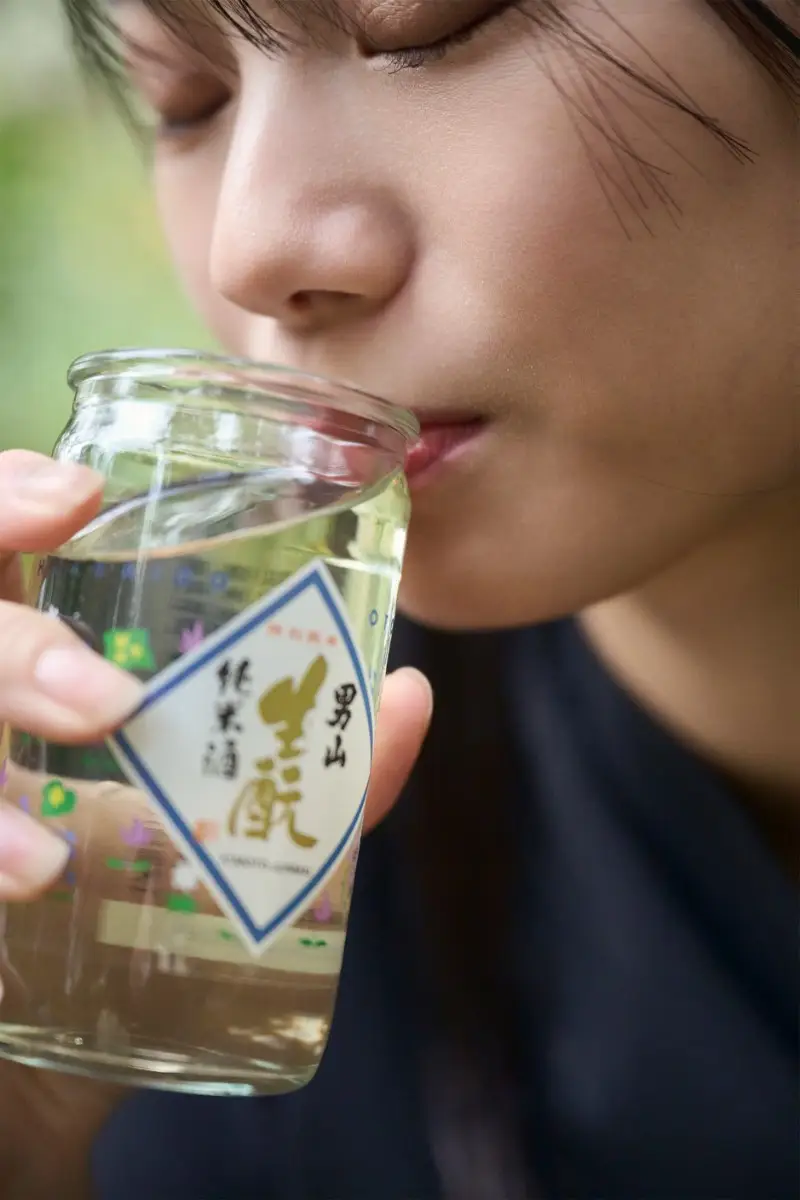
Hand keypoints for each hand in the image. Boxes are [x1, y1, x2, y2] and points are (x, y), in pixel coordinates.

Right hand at [0, 450, 432, 1197]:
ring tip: (78, 805)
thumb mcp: (229, 854)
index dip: (8, 500)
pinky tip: (33, 880)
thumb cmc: (131, 936)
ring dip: (0, 708)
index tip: (79, 496)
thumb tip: (407, 694)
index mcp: (26, 683)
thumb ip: (319, 790)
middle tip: (113, 705)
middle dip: (16, 641)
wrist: (46, 1081)